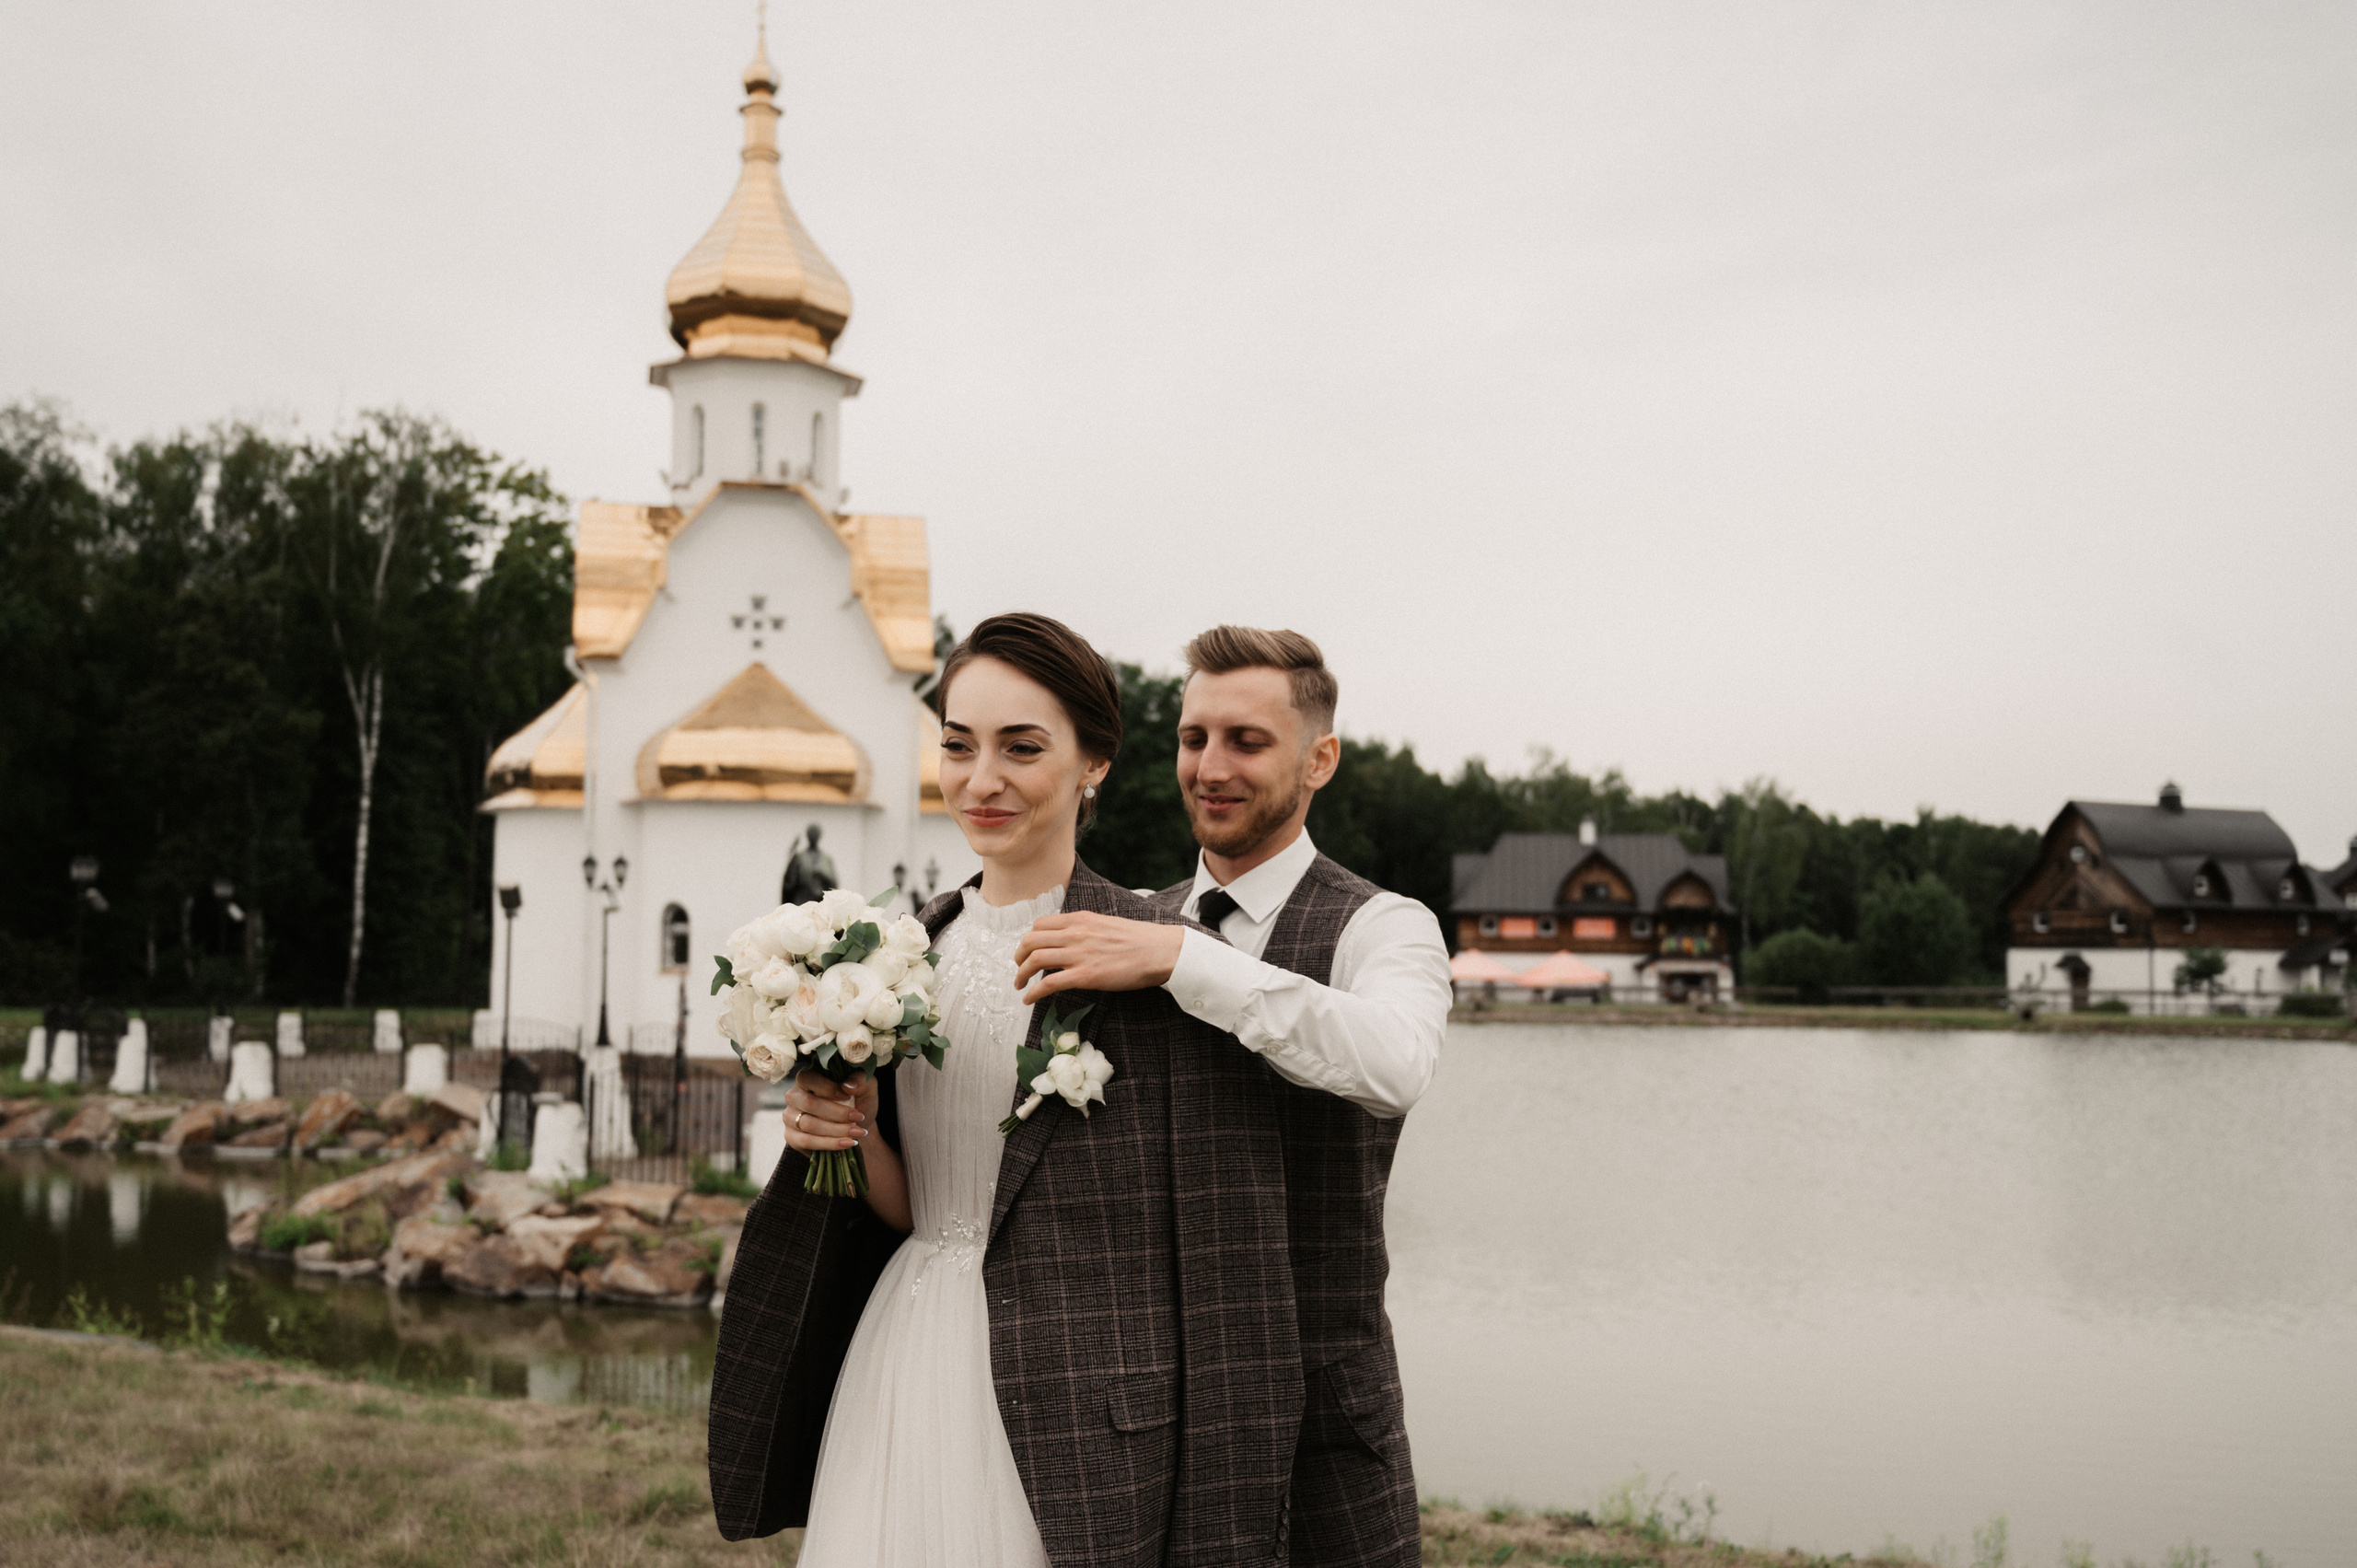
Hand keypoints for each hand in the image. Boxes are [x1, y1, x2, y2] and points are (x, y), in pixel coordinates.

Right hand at [783, 1068, 874, 1153]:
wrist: (856, 1127)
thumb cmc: (858, 1102)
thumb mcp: (865, 1088)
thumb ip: (860, 1080)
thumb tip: (848, 1086)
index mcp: (807, 1078)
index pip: (808, 1078)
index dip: (827, 1088)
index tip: (848, 1097)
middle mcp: (794, 1096)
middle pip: (809, 1103)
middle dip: (837, 1113)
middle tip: (859, 1118)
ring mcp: (789, 1117)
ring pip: (809, 1124)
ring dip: (837, 1130)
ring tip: (857, 1133)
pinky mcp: (792, 1137)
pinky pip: (807, 1141)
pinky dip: (830, 1143)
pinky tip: (847, 1143)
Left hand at [1014, 912, 1183, 1001]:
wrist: (1159, 950)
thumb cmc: (1139, 940)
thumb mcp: (1107, 924)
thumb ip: (1086, 929)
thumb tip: (1073, 940)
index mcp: (1080, 919)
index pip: (1040, 924)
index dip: (1029, 939)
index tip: (1028, 950)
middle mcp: (1075, 934)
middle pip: (1031, 940)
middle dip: (1019, 956)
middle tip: (1019, 967)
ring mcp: (1079, 955)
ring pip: (1035, 960)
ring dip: (1021, 974)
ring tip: (1020, 984)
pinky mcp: (1085, 976)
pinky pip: (1049, 983)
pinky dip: (1034, 992)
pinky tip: (1029, 999)